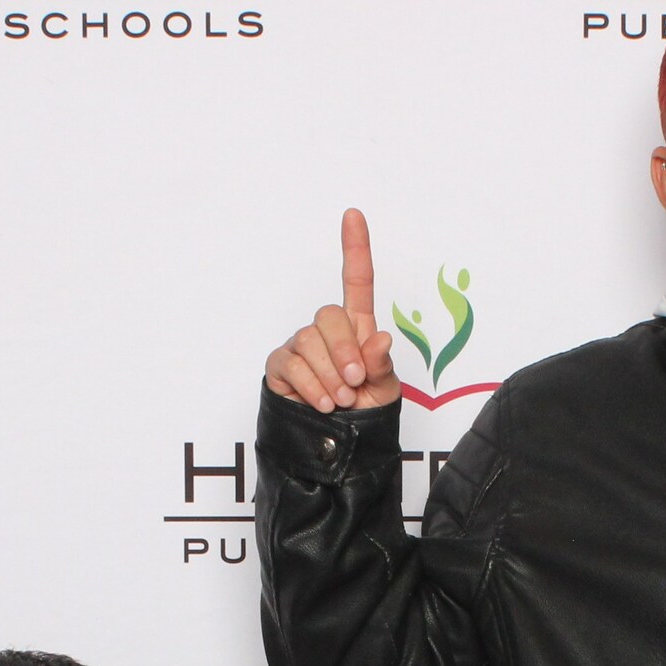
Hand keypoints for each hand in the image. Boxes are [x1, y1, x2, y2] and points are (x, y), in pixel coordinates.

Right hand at [264, 208, 401, 413]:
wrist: (338, 450)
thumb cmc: (364, 413)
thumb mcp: (384, 391)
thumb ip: (382, 366)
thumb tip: (379, 339)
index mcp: (358, 329)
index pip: (356, 282)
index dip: (355, 248)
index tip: (353, 215)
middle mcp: (327, 332)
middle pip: (329, 315)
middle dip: (344, 350)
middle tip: (355, 382)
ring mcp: (301, 347)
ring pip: (308, 341)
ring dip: (328, 375)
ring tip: (340, 401)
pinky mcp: (281, 366)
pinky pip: (291, 364)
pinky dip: (311, 385)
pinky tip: (322, 403)